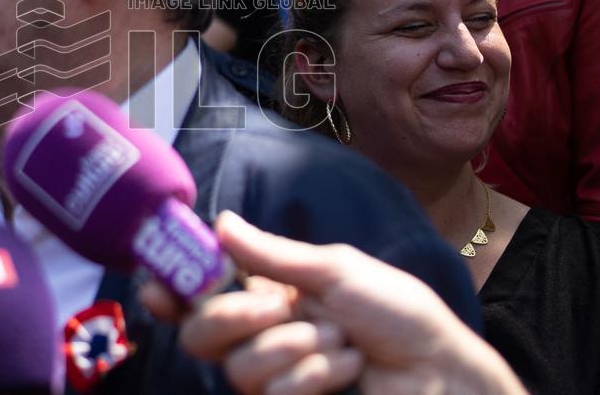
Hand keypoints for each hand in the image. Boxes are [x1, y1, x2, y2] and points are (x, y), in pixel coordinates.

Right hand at [141, 211, 524, 393]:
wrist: (440, 371)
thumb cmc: (397, 312)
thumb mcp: (337, 270)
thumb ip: (273, 255)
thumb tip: (221, 222)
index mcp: (269, 291)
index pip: (203, 290)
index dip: (172, 288)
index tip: (159, 285)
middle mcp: (262, 333)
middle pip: (201, 332)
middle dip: (235, 315)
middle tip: (277, 307)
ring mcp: (275, 375)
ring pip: (237, 366)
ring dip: (295, 347)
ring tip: (340, 340)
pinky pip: (272, 393)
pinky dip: (314, 376)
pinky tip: (347, 368)